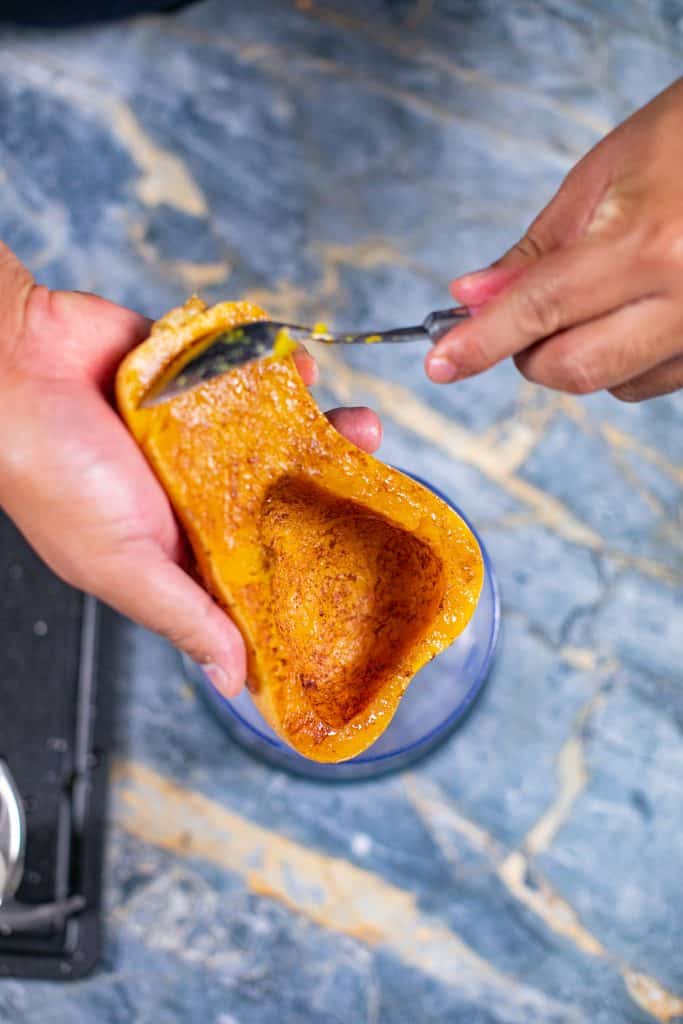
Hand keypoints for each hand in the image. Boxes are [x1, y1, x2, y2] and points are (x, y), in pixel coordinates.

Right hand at [0, 244, 380, 697]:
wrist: (8, 365)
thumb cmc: (50, 474)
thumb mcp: (124, 565)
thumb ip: (185, 617)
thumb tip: (233, 681)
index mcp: (178, 546)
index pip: (258, 569)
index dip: (311, 567)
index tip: (364, 561)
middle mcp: (192, 493)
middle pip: (280, 496)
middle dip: (330, 486)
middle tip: (374, 475)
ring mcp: (193, 435)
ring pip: (275, 435)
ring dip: (319, 426)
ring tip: (357, 422)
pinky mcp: (189, 381)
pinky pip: (247, 378)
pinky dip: (277, 372)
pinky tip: (301, 370)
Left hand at [426, 77, 682, 401]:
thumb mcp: (602, 177)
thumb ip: (535, 251)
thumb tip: (472, 299)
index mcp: (648, 244)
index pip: (540, 310)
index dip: (480, 341)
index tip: (440, 363)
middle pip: (573, 367)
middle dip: (527, 352)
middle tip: (519, 316)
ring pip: (612, 384)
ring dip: (578, 355)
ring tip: (597, 294)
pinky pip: (651, 382)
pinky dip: (622, 361)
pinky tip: (632, 312)